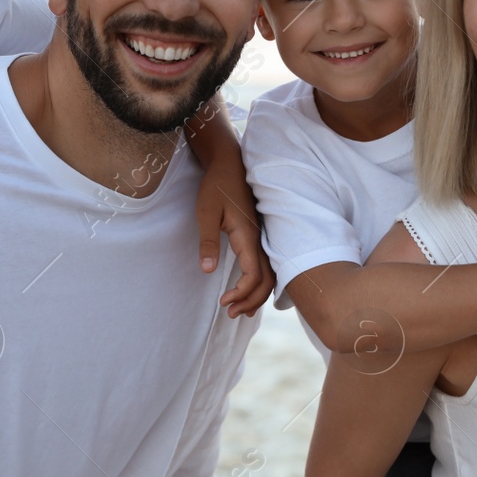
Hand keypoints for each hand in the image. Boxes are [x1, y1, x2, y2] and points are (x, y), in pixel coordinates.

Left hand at [194, 152, 273, 317]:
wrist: (229, 163)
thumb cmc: (216, 186)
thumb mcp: (205, 213)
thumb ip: (207, 242)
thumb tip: (207, 271)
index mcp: (248, 235)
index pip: (254, 275)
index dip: (242, 293)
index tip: (223, 301)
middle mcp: (260, 239)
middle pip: (267, 280)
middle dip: (251, 301)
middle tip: (230, 313)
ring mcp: (262, 237)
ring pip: (270, 274)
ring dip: (257, 295)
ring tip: (239, 310)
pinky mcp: (259, 234)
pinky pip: (267, 264)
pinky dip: (261, 283)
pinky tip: (249, 290)